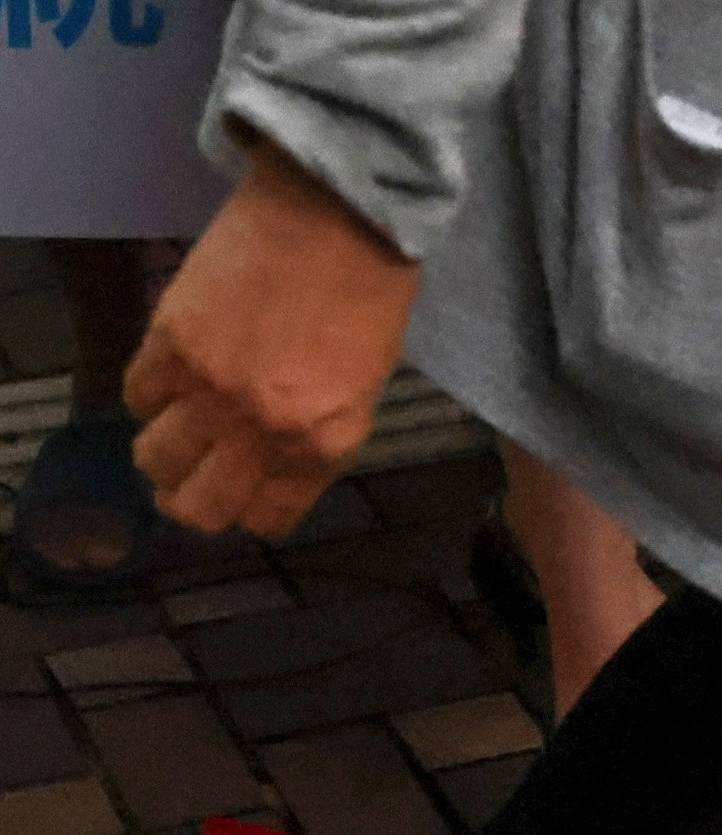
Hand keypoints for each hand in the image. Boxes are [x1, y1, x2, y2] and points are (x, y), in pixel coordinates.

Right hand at [126, 142, 420, 539]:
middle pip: (201, 508)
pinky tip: (166, 371)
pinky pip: (138, 394)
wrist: (339, 210)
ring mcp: (215, 391)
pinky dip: (147, 390)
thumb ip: (310, 438)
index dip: (242, 506)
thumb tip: (263, 464)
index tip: (232, 485)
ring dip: (157, 451)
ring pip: (158, 459)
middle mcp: (266, 434)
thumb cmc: (365, 295)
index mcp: (322, 450)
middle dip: (185, 499)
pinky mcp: (174, 342)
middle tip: (180, 477)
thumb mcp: (358, 391)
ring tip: (169, 425)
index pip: (264, 519)